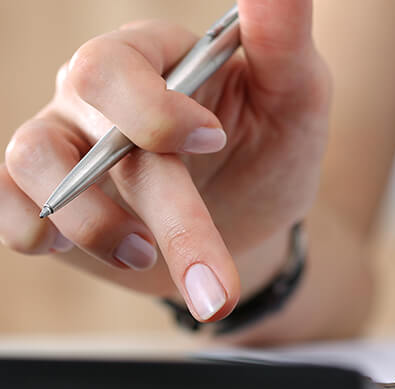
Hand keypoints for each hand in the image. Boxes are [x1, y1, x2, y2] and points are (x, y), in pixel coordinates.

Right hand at [0, 0, 329, 322]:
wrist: (250, 223)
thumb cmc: (273, 153)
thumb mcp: (295, 97)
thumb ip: (282, 40)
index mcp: (159, 59)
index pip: (119, 63)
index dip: (153, 109)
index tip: (212, 142)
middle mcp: (102, 92)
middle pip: (88, 117)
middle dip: (156, 201)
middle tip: (209, 273)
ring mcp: (70, 139)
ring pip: (33, 159)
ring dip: (91, 224)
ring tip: (145, 255)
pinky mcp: (50, 192)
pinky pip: (6, 202)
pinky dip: (30, 230)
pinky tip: (67, 247)